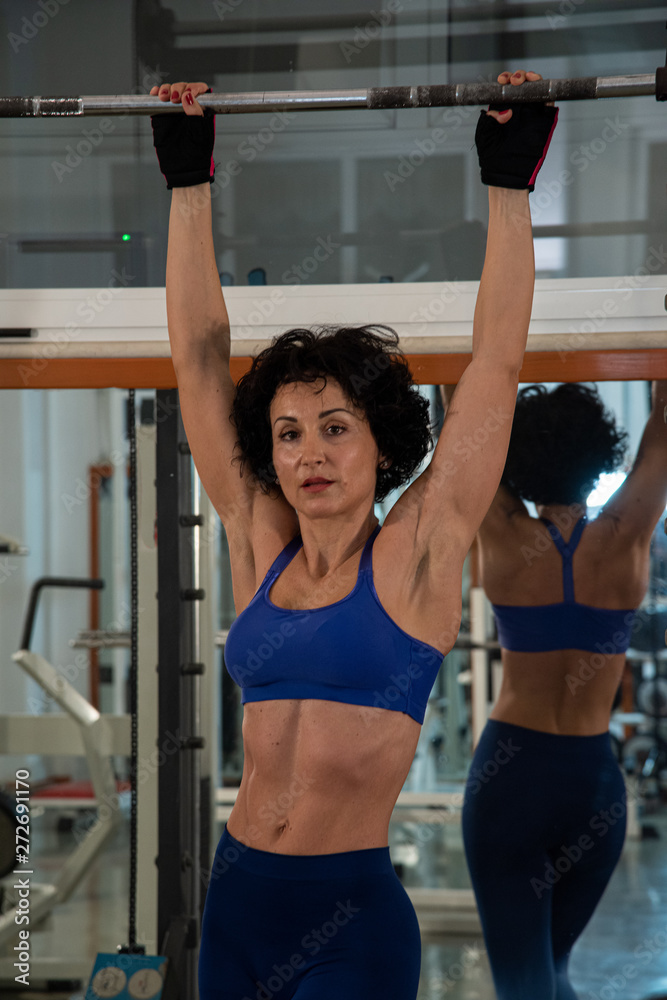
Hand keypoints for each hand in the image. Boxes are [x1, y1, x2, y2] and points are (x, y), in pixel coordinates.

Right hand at [150, 81, 214, 188]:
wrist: (182, 170)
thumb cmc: (196, 155)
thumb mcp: (200, 134)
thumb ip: (195, 114)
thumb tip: (187, 96)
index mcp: (202, 111)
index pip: (200, 91)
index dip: (194, 88)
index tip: (188, 93)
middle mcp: (188, 108)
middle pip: (184, 87)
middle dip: (178, 88)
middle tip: (174, 98)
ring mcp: (174, 110)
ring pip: (170, 90)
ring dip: (166, 89)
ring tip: (164, 97)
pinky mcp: (162, 115)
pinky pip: (158, 100)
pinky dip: (156, 93)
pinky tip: (155, 94)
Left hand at [475, 69, 557, 191]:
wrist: (507, 175)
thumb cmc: (492, 158)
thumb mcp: (484, 136)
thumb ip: (490, 120)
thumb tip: (507, 111)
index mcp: (502, 111)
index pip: (505, 89)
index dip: (505, 80)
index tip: (502, 81)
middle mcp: (518, 110)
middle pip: (521, 85)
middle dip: (518, 77)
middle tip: (514, 81)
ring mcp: (531, 115)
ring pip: (536, 89)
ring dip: (532, 78)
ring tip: (525, 79)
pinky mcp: (544, 121)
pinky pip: (548, 102)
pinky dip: (545, 90)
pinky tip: (537, 86)